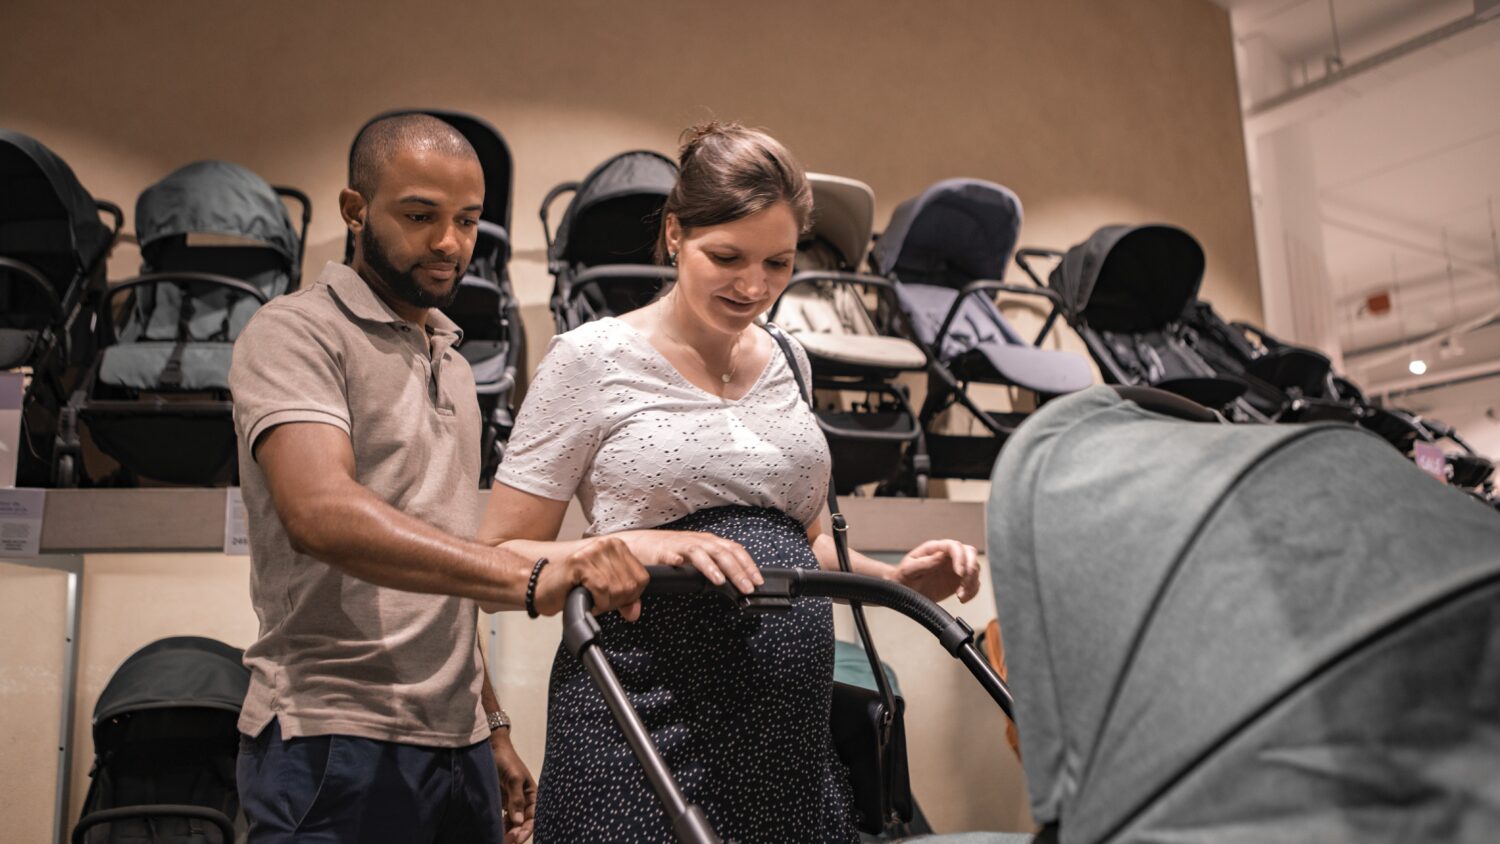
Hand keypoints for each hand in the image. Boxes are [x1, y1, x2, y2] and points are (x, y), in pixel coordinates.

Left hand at [489, 729, 535, 842]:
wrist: (492, 749)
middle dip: (515, 835)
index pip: (533, 818)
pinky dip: (499, 826)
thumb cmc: (507, 761)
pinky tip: (493, 830)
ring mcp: (512, 803)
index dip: (526, 831)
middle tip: (503, 841)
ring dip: (506, 832)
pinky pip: (502, 818)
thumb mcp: (514, 778)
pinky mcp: (501, 802)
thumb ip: (516, 800)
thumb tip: (519, 822)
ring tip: (496, 839)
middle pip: (522, 824)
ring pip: (512, 824)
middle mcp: (524, 802)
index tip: (516, 838)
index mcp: (532, 796)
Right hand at [532, 535, 649, 620]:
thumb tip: (634, 613)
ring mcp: (593, 551)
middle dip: (615, 601)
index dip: (630, 596)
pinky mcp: (580, 563)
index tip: (612, 599)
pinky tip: (585, 598)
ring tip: (590, 597)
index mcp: (617, 547)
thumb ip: (624, 599)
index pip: (642, 578)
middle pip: (631, 585)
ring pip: (617, 588)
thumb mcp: (605, 591)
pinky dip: (596, 601)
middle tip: (598, 600)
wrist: (540, 587)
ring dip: (604, 603)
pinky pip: (602, 589)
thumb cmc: (571, 587)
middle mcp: (607, 544)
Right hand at [619, 530, 762, 594]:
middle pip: (722, 552)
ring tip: (720, 581)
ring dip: (712, 566)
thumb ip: (716, 566)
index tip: (758, 581)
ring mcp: (680, 545)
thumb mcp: (700, 557)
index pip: (735, 550)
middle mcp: (698, 541)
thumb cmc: (672, 552)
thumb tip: (736, 583)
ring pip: (700, 552)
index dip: (748, 565)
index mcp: (710, 542)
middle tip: (747, 587)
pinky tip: (679, 566)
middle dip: (737, 571)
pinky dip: (675, 559)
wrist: (642, 544)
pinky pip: (670, 555)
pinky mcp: (661, 552)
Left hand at [892, 539, 980, 602]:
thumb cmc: (903, 578)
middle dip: (971, 568)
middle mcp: (947, 556)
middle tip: (964, 583)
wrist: (904, 593)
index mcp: (934, 549)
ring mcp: (954, 567)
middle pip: (970, 552)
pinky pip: (973, 582)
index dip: (960, 557)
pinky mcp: (958, 581)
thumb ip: (923, 563)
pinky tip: (962, 598)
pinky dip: (972, 591)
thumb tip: (940, 556)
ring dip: (972, 582)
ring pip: (974, 568)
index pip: (954, 546)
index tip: (959, 573)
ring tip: (960, 596)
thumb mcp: (908, 570)